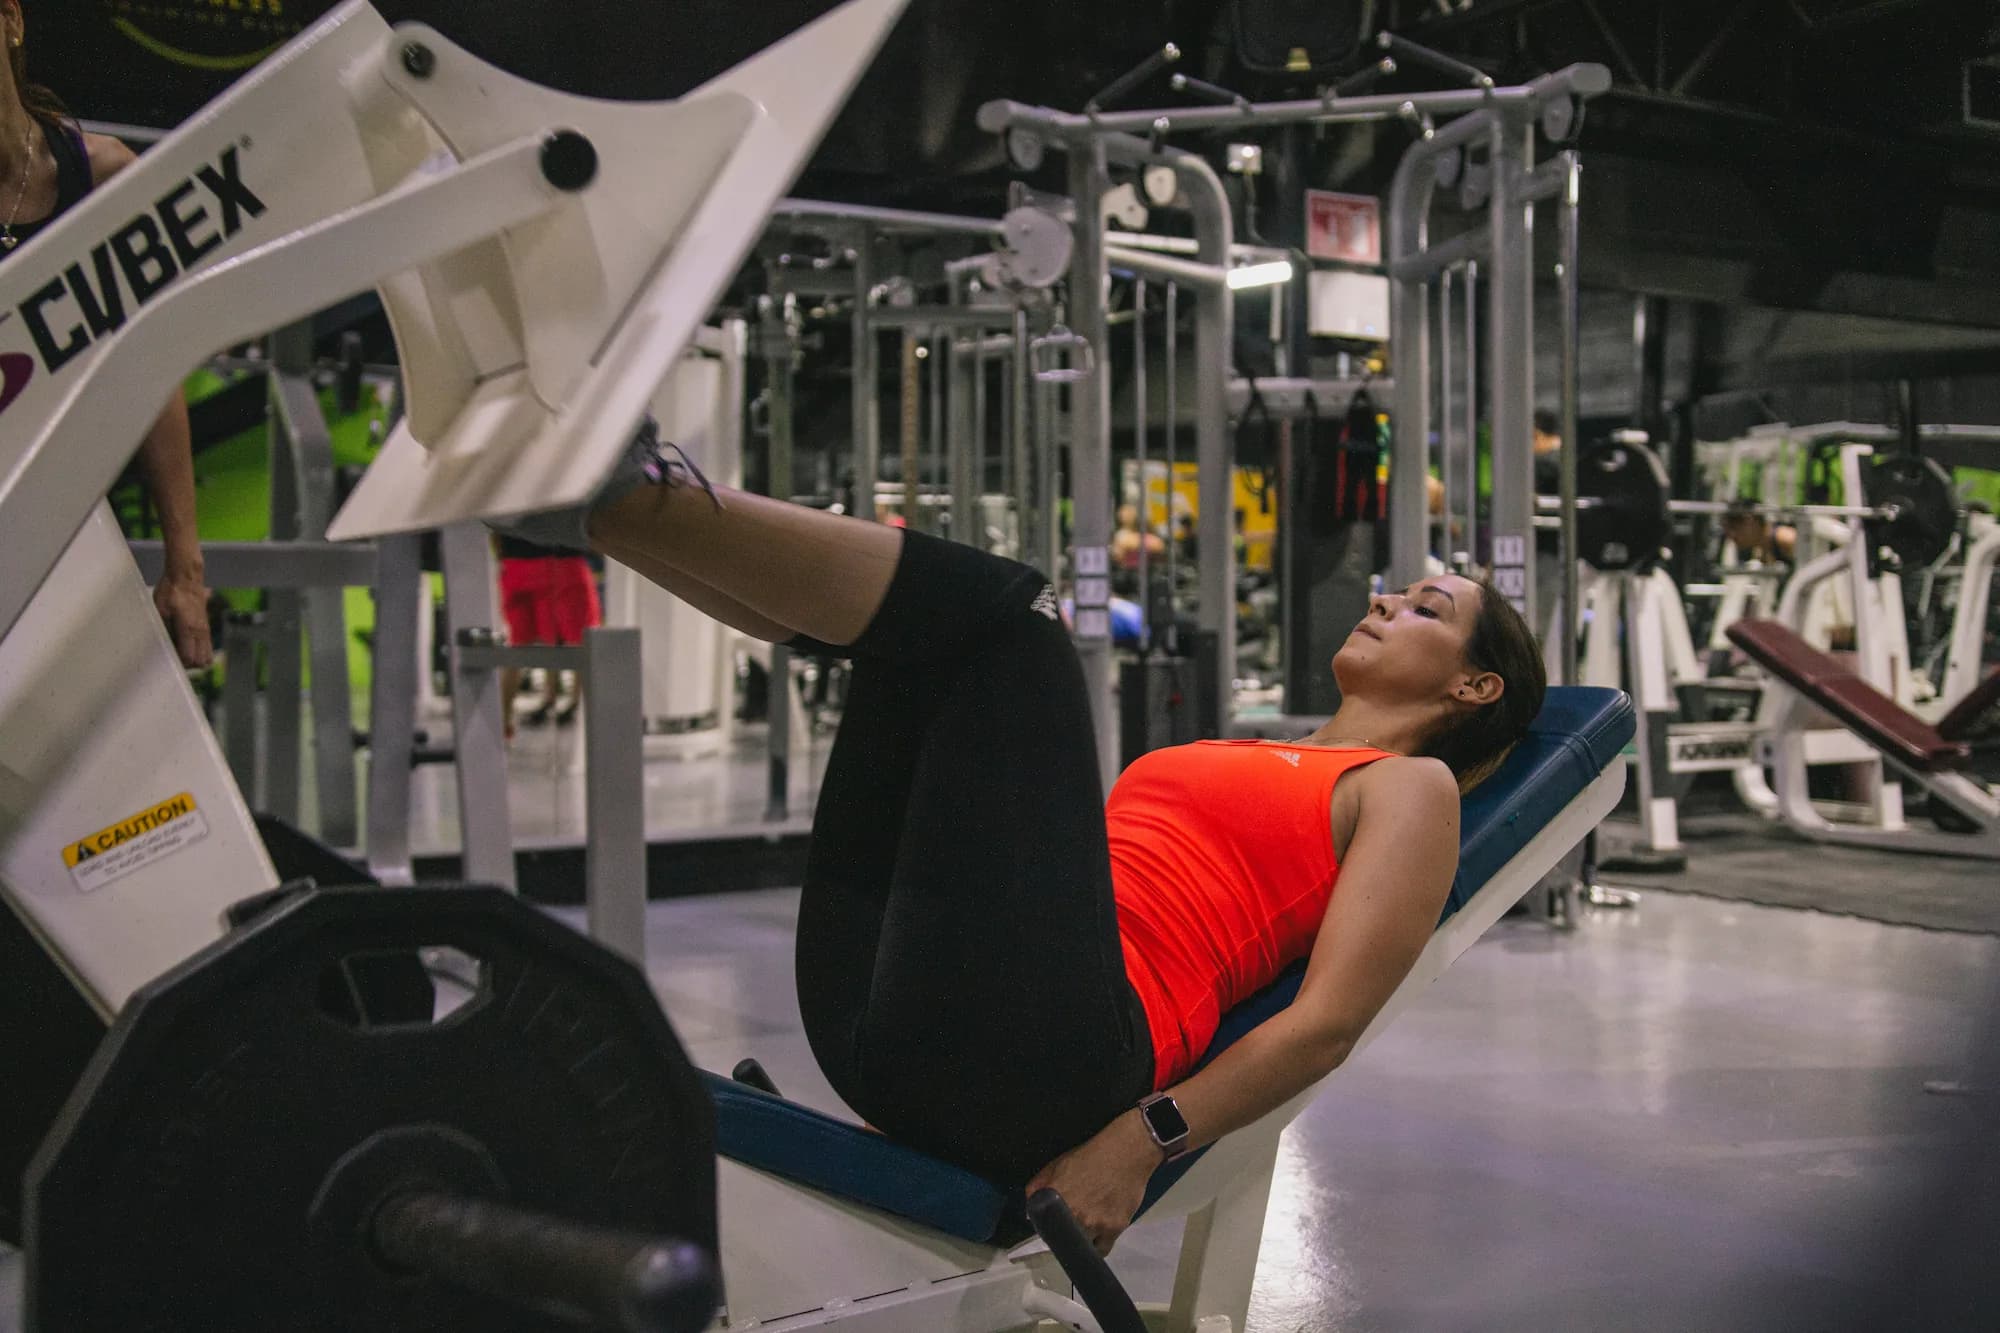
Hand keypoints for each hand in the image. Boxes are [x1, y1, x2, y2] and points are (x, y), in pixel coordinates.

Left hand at [153, 571, 213, 669]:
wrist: (186, 577)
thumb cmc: (171, 592)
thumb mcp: (160, 610)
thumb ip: (163, 630)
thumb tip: (161, 646)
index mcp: (189, 629)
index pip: (189, 658)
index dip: (178, 663)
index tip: (167, 659)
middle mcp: (201, 632)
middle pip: (201, 661)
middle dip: (188, 665)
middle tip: (174, 659)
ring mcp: (205, 630)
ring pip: (207, 656)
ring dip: (196, 660)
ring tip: (181, 655)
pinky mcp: (206, 626)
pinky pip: (208, 647)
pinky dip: (200, 652)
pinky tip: (188, 648)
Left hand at [1025, 1111, 1159, 1256]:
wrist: (1125, 1153)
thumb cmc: (1090, 1156)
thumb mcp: (1057, 1165)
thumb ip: (1037, 1187)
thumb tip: (1029, 1213)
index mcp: (1055, 1201)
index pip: (1044, 1230)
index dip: (1048, 1232)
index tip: (1052, 1230)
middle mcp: (1074, 1216)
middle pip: (1063, 1241)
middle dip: (1065, 1237)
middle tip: (1071, 1228)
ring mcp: (1094, 1225)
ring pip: (1082, 1247)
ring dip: (1081, 1242)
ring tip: (1086, 1230)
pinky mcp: (1113, 1229)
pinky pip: (1102, 1249)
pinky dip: (1097, 1247)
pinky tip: (1097, 1239)